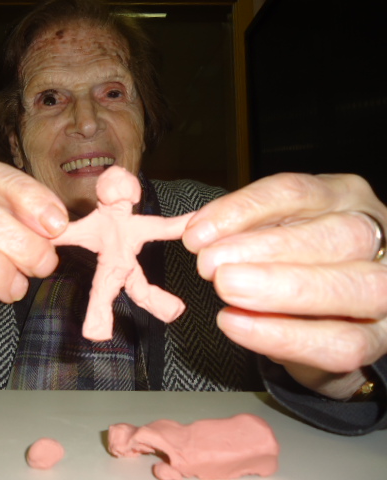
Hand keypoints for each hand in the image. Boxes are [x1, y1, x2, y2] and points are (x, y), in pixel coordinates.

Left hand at [182, 173, 386, 398]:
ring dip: (280, 289)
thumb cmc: (293, 262)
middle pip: (333, 235)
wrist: (328, 317)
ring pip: (352, 286)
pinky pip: (342, 342)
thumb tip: (188, 230)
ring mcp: (386, 286)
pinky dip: (284, 336)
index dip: (241, 211)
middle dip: (265, 250)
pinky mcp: (382, 337)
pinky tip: (236, 324)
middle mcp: (374, 233)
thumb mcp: (266, 233)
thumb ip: (232, 230)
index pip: (295, 192)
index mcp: (342, 196)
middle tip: (210, 266)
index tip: (196, 234)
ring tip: (226, 290)